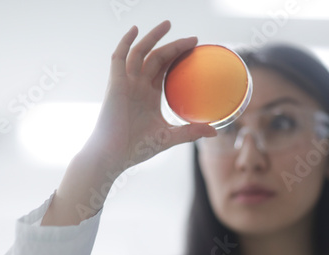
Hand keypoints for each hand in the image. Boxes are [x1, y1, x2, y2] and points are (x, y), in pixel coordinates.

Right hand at [82, 20, 216, 173]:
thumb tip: (215, 130)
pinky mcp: (115, 83)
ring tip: (168, 24)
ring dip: (153, 37)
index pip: (165, 70)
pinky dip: (125, 42)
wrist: (113, 155)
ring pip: (140, 52)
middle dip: (174, 46)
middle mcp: (138, 86)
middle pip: (156, 58)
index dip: (178, 58)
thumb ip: (190, 132)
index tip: (195, 50)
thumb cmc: (136, 149)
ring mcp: (126, 83)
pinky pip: (119, 57)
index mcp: (149, 96)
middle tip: (193, 39)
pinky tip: (135, 30)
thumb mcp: (168, 137)